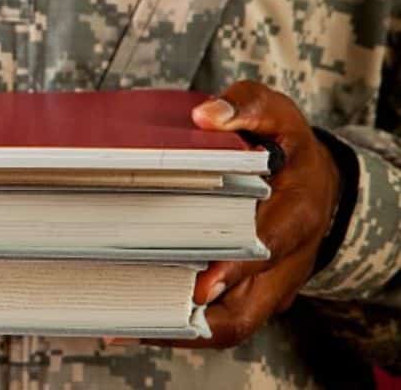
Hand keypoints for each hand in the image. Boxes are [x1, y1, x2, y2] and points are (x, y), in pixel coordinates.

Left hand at [146, 81, 340, 348]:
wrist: (315, 183)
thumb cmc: (286, 146)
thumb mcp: (276, 113)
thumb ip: (245, 106)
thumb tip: (205, 116)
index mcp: (297, 212)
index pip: (272, 245)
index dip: (237, 267)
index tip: (203, 282)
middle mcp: (287, 261)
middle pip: (247, 307)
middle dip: (195, 314)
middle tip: (140, 307)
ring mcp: (269, 287)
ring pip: (229, 326)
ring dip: (178, 329)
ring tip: (120, 323)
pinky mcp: (249, 297)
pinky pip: (216, 324)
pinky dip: (175, 327)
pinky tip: (125, 321)